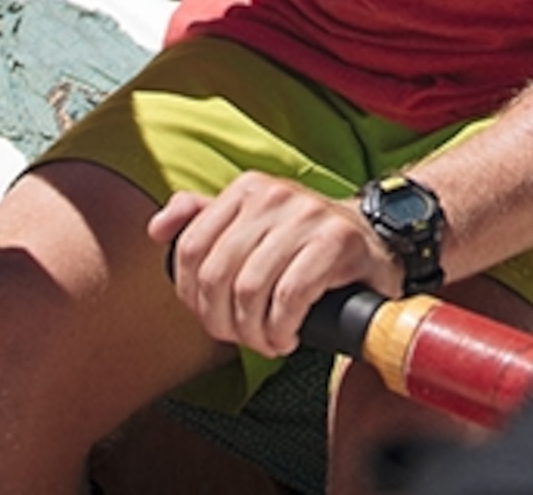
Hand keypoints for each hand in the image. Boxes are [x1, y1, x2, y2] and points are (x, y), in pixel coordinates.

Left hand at [152, 176, 399, 357]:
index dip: (193, 297)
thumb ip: (204, 220)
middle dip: (221, 321)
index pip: (191, 249)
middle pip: (217, 275)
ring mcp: (306, 216)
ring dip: (253, 332)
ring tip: (266, 341)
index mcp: (246, 190)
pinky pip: (289, 297)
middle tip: (240, 337)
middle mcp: (273, 196)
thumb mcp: (253, 223)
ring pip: (250, 289)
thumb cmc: (305, 243)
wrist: (374, 240)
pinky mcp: (336, 243)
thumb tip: (158, 229)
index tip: (213, 318)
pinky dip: (281, 329)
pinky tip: (288, 336)